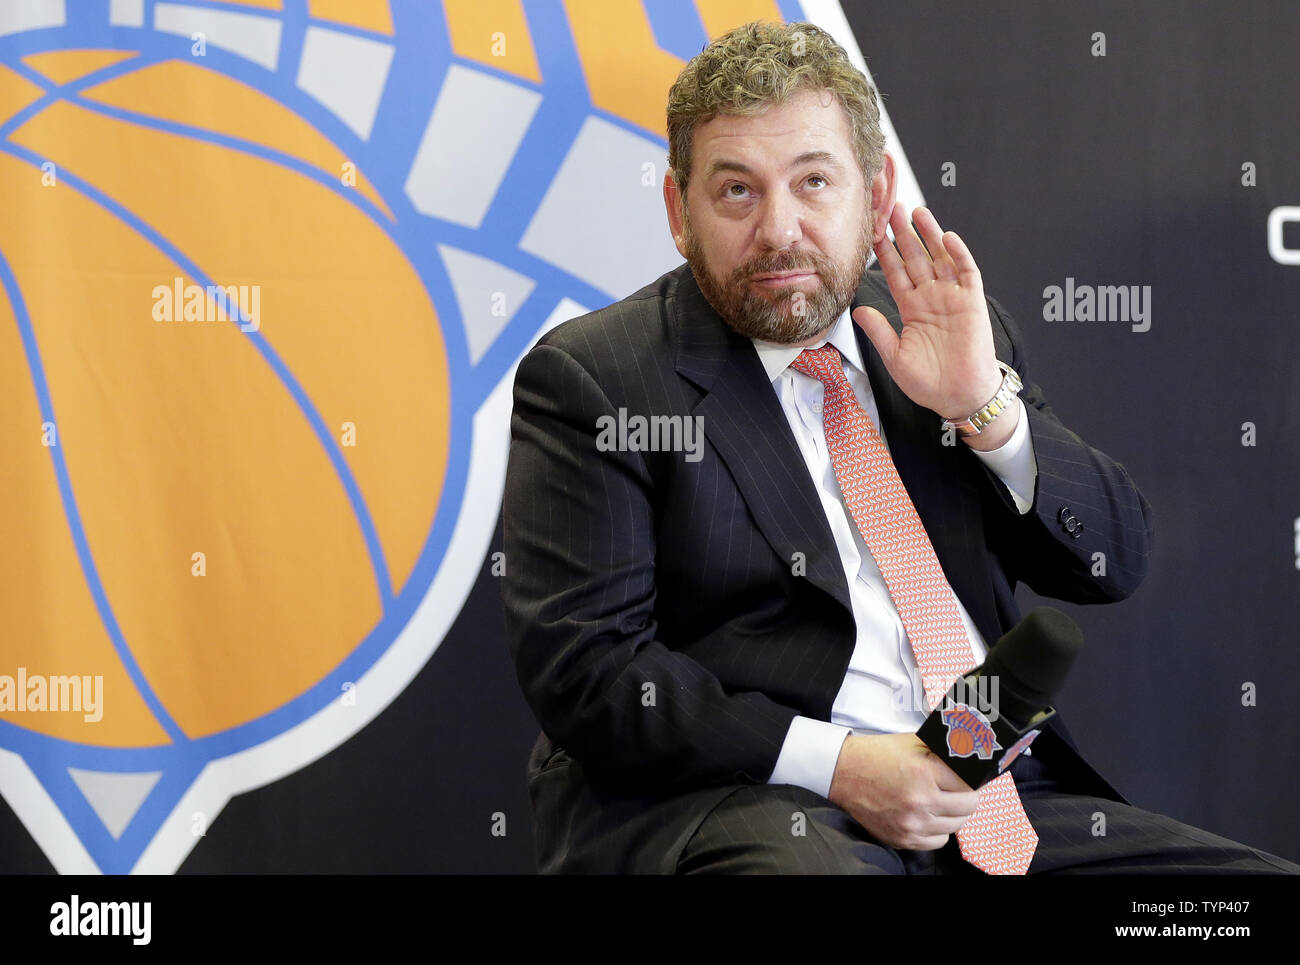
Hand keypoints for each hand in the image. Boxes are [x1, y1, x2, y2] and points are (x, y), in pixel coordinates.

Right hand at [827, 732, 979, 850]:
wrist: (842, 773)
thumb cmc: (877, 755)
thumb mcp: (914, 742)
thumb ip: (944, 749)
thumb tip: (972, 754)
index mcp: (924, 772)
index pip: (970, 782)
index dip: (972, 778)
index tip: (969, 776)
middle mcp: (920, 801)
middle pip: (968, 806)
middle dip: (967, 795)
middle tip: (958, 788)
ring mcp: (912, 823)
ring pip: (956, 825)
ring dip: (954, 813)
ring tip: (941, 800)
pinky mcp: (903, 838)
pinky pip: (938, 841)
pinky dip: (938, 829)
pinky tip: (928, 815)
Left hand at [852, 205, 1003, 420]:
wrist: (958, 397)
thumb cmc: (928, 382)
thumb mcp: (894, 356)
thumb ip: (878, 330)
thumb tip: (856, 310)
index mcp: (911, 309)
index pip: (895, 273)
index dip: (884, 253)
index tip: (871, 232)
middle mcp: (931, 298)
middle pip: (915, 258)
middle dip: (903, 234)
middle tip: (891, 208)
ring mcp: (952, 297)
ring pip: (939, 258)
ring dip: (929, 235)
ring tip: (917, 212)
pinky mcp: (972, 303)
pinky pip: (966, 272)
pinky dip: (958, 254)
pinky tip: (946, 237)